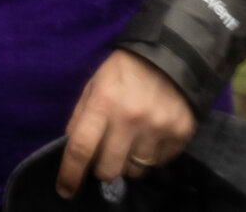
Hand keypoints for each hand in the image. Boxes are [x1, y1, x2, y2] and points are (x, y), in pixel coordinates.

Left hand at [57, 49, 195, 198]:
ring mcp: (158, 128)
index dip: (70, 174)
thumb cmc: (124, 71)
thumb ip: (81, 117)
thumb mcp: (94, 85)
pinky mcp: (180, 135)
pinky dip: (150, 156)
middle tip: (104, 154)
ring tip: (130, 140)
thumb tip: (73, 148)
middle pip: (108, 169)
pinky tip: (149, 136)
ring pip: (134, 170)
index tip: (65, 190)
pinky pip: (158, 163)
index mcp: (103, 102)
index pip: (81, 148)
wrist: (171, 56)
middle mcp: (130, 118)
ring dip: (127, 162)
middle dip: (101, 168)